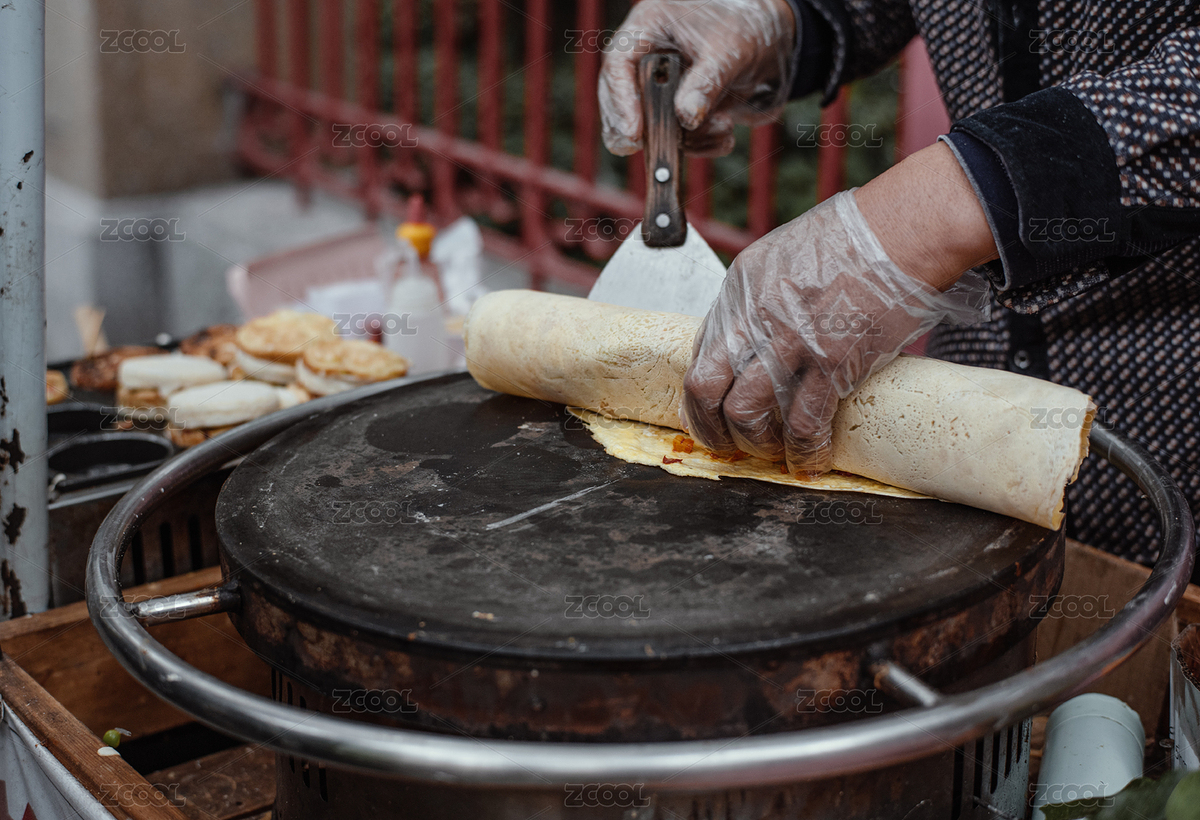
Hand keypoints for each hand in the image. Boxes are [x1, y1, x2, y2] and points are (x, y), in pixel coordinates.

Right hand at [598, 0, 796, 156]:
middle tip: (654, 150)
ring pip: (648, 127)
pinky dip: (700, 145)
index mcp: (649, 27)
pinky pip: (676, 140)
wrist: (775, 44)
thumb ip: (706, 83)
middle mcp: (648, 59)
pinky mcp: (678, 114)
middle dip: (641, 130)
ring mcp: (661, 90)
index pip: (618, 64)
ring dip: (684, 140)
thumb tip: (685, 118)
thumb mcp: (729, 51)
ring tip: (722, 127)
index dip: (621, 100)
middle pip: (621, 100)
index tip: (633, 133)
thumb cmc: (747, 29)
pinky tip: (725, 134)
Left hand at [680, 188, 988, 473]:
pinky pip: (804, 423)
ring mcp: (790, 340)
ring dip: (756, 444)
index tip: (711, 412)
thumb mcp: (784, 257)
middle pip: (705, 387)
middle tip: (726, 445)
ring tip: (773, 453)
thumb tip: (758, 335)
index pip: (700, 351)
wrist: (902, 228)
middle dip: (710, 427)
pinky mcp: (831, 362)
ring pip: (745, 413)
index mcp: (740, 287)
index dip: (701, 392)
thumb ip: (763, 297)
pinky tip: (811, 459)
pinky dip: (804, 451)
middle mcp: (754, 315)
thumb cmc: (855, 236)